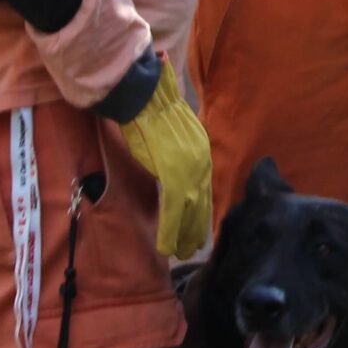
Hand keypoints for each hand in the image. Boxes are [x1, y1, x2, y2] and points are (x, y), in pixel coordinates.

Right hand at [115, 60, 212, 257]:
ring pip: (190, 212)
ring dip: (184, 236)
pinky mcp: (173, 175)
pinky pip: (173, 211)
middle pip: (201, 204)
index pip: (204, 189)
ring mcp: (189, 170)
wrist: (144, 95)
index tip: (198, 228)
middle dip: (196, 229)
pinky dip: (169, 231)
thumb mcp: (170, 135)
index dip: (200, 211)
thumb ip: (175, 155)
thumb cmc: (150, 110)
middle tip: (191, 249)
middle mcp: (201, 163)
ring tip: (180, 252)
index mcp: (200, 153)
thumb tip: (169, 168)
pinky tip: (166, 247)